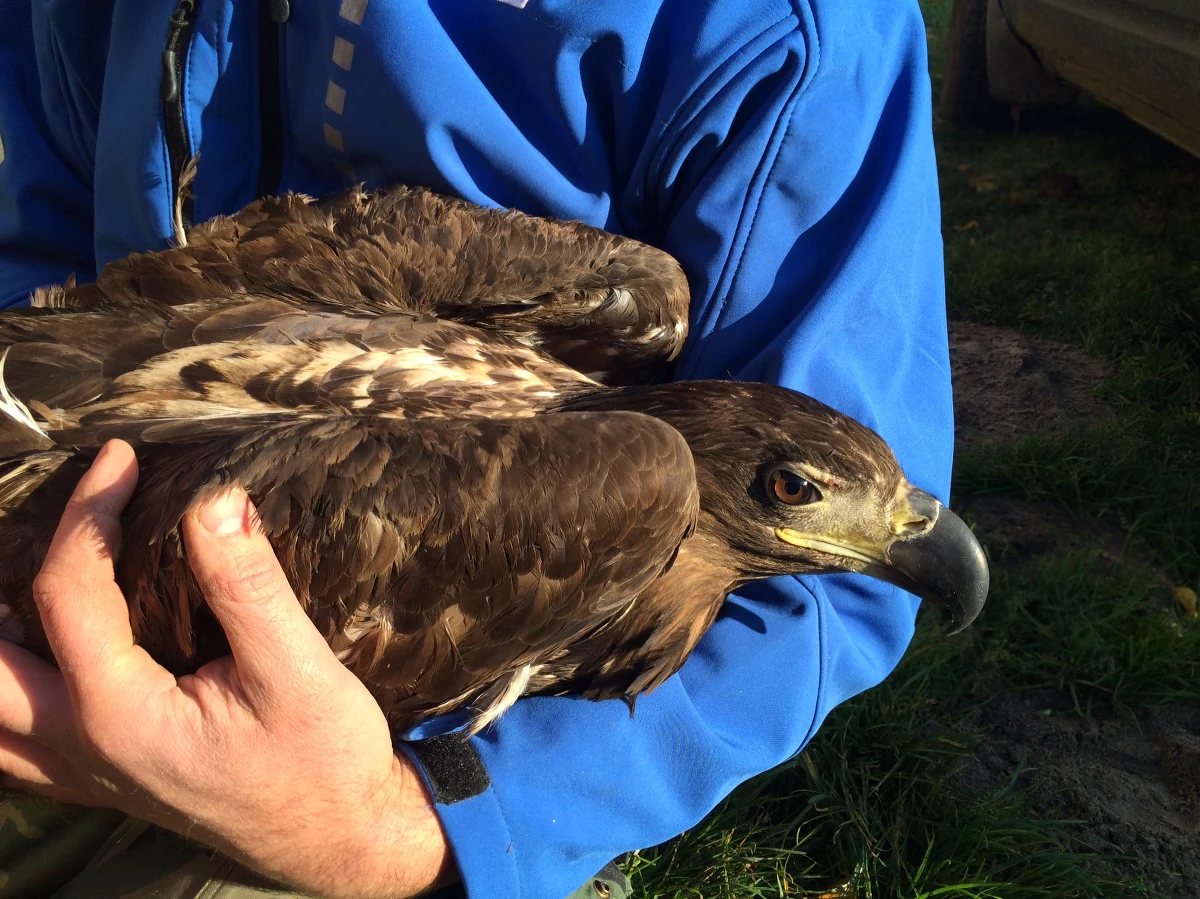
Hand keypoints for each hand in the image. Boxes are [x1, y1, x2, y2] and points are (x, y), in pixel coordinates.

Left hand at [0, 440, 450, 898]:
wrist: (346, 838)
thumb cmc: (326, 761)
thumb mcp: (298, 670)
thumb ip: (247, 585)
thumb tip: (214, 499)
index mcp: (120, 715)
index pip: (69, 590)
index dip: (88, 512)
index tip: (122, 459)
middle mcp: (84, 749)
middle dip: (2, 582)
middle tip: (52, 521)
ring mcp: (88, 775)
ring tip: (23, 587)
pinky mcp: (109, 782)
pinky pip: (16, 748)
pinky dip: (7, 700)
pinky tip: (39, 664)